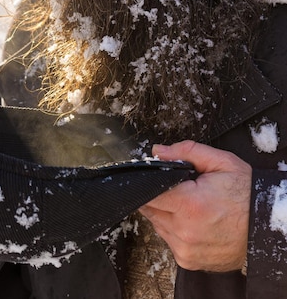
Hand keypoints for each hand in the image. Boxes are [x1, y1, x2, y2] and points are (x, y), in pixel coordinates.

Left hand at [139, 140, 250, 271]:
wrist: (264, 227)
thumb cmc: (246, 194)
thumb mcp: (222, 162)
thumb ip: (186, 151)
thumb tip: (158, 151)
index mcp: (190, 204)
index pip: (147, 194)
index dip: (147, 182)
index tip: (155, 177)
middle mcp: (184, 231)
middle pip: (149, 209)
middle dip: (158, 196)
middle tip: (179, 189)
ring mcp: (185, 249)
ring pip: (157, 224)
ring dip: (165, 212)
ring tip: (188, 205)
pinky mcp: (187, 260)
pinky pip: (168, 239)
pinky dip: (174, 229)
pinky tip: (191, 220)